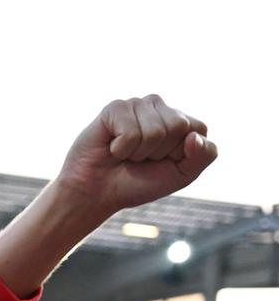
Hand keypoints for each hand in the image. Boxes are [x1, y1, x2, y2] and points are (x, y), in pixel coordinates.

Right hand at [55, 94, 216, 214]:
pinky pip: (130, 130)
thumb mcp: (180, 176)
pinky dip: (121, 149)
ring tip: (124, 154)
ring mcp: (137, 105)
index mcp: (180, 122)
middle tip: (139, 159)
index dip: (180, 154)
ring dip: (138, 153)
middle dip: (158, 153)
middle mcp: (160, 108)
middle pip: (178, 126)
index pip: (198, 129)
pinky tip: (111, 148)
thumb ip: (203, 157)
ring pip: (155, 130)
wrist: (96, 195)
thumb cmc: (136, 184)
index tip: (161, 163)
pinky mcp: (115, 108)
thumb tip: (194, 136)